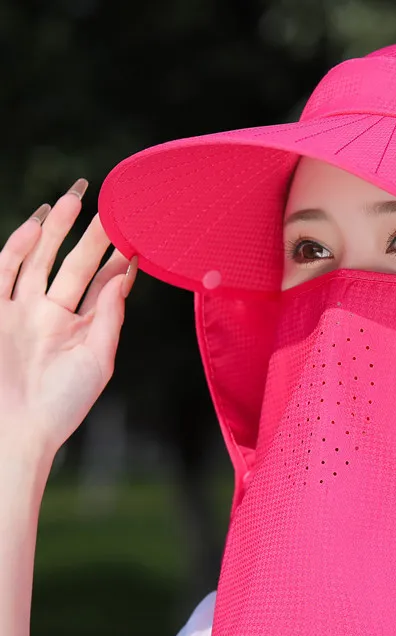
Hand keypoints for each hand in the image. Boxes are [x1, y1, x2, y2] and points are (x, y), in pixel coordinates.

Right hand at [0, 179, 136, 458]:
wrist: (14, 429)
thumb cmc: (63, 403)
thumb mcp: (97, 360)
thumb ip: (109, 318)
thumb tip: (123, 279)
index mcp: (82, 328)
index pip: (104, 286)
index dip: (118, 261)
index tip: (136, 235)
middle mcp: (52, 315)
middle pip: (74, 266)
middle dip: (90, 236)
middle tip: (109, 206)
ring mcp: (22, 311)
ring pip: (40, 260)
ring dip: (56, 231)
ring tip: (74, 200)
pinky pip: (5, 270)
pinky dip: (21, 246)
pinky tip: (39, 223)